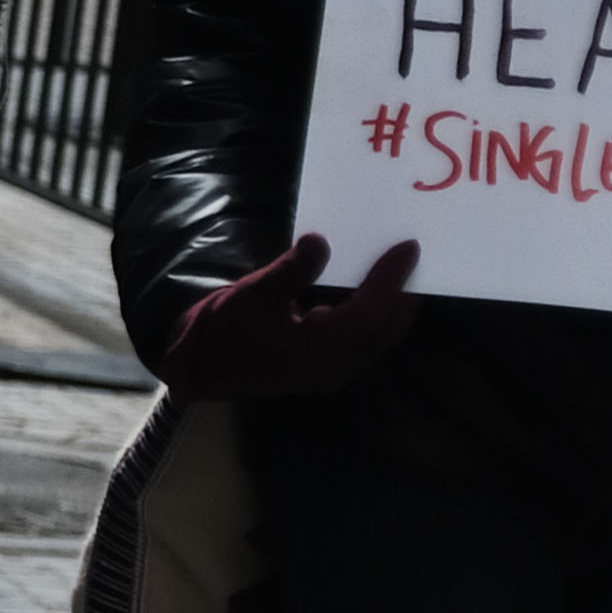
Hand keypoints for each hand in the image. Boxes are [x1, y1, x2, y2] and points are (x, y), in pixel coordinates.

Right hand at [159, 227, 415, 398]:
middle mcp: (334, 367)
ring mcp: (332, 370)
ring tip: (399, 271)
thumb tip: (320, 241)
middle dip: (404, 292)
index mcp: (318, 351)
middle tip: (412, 256)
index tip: (408, 246)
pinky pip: (364, 339)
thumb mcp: (249, 295)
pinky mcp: (325, 367)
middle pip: (386, 328)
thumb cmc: (221, 332)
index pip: (371, 313)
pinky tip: (370, 292)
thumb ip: (289, 271)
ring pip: (378, 336)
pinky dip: (375, 314)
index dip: (391, 279)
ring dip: (392, 305)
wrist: (199, 367)